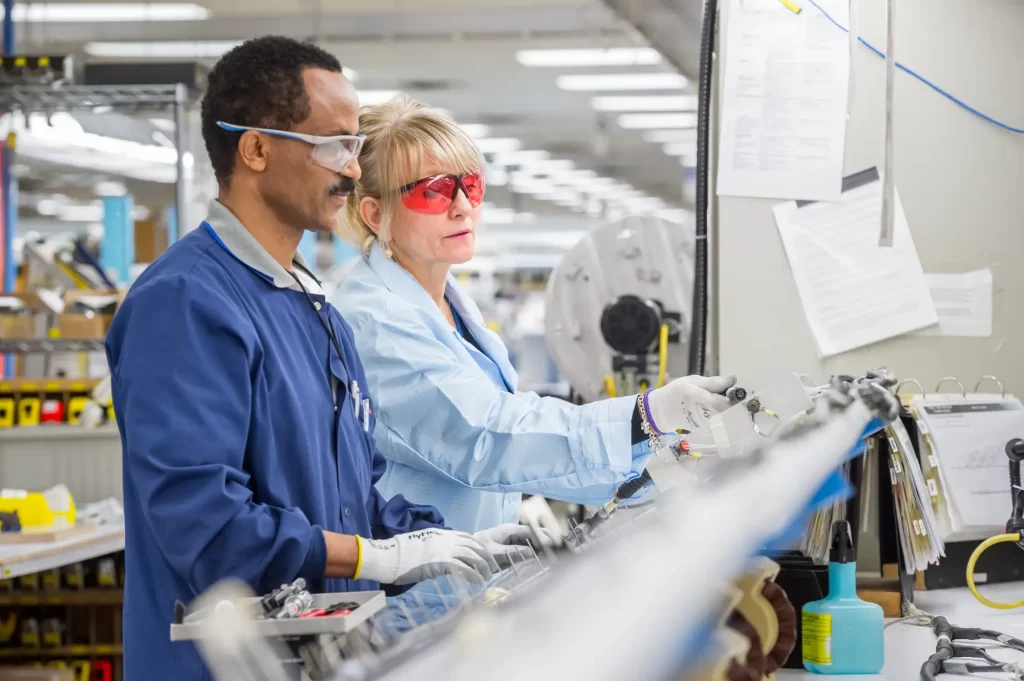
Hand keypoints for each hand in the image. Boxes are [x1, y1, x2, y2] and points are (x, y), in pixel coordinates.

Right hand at [356, 529, 496, 584]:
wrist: (388, 556)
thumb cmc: (401, 553)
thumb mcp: (422, 543)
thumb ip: (436, 546)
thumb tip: (442, 556)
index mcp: (442, 533)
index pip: (467, 537)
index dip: (478, 546)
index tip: (483, 555)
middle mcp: (446, 539)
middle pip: (474, 545)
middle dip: (485, 557)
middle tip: (490, 568)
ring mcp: (445, 549)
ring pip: (473, 556)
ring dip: (483, 567)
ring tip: (487, 577)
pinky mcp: (441, 562)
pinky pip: (464, 568)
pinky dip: (474, 575)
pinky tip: (478, 582)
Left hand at [473, 524, 560, 568]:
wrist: (466, 553)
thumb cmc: (478, 550)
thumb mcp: (494, 553)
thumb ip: (512, 552)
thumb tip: (531, 552)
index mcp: (510, 530)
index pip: (532, 531)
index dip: (545, 536)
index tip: (557, 542)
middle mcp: (514, 533)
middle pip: (535, 535)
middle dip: (548, 540)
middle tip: (563, 548)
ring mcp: (514, 541)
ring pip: (532, 543)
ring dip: (544, 547)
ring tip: (558, 554)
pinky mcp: (512, 549)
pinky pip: (527, 550)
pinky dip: (536, 553)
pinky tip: (544, 559)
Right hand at [645, 375, 735, 435]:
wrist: (662, 411)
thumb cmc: (676, 392)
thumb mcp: (693, 381)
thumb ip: (714, 382)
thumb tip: (733, 380)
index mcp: (699, 399)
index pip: (727, 401)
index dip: (735, 395)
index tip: (732, 389)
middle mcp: (704, 414)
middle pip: (731, 411)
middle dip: (733, 403)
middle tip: (726, 394)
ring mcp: (706, 426)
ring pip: (728, 418)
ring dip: (729, 409)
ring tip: (719, 401)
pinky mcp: (707, 431)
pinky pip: (722, 422)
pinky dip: (724, 415)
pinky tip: (715, 409)